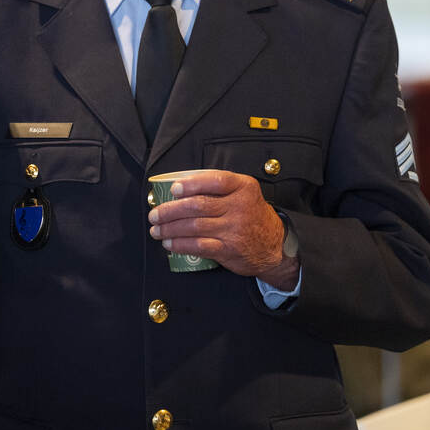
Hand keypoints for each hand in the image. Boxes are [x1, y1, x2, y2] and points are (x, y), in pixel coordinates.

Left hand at [148, 170, 298, 288]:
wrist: (274, 245)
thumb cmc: (251, 215)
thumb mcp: (244, 194)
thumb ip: (220, 188)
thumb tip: (179, 188)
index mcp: (243, 187)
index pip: (215, 180)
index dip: (192, 184)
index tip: (174, 189)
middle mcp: (240, 207)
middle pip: (198, 205)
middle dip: (170, 210)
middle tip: (155, 214)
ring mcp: (234, 229)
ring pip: (194, 226)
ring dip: (170, 228)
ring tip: (156, 229)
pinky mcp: (229, 249)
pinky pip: (198, 246)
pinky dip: (180, 245)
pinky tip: (169, 243)